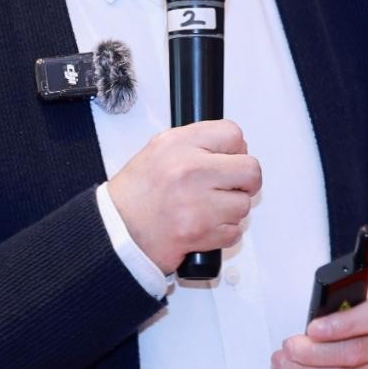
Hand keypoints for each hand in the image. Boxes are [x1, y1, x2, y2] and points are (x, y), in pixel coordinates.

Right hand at [105, 119, 262, 275]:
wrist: (117, 231)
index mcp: (178, 144)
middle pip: (250, 170)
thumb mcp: (158, 150)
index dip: (235, 150)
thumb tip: (234, 149)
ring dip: (230, 211)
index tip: (228, 161)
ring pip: (243, 204)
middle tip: (229, 187)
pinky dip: (222, 233)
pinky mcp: (201, 232)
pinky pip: (234, 232)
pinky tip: (203, 227)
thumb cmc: (137, 195)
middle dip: (244, 182)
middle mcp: (188, 170)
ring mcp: (197, 203)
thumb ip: (196, 144)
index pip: (233, 134)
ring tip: (206, 209)